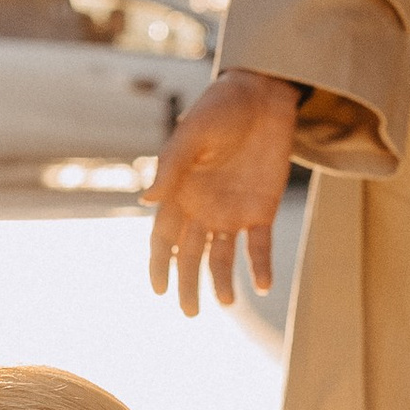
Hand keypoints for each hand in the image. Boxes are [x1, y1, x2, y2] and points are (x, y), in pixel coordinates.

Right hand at [144, 70, 298, 316]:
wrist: (263, 96)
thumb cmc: (219, 109)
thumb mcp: (193, 134)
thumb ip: (171, 166)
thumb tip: (146, 200)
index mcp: (180, 193)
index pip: (164, 238)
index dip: (160, 264)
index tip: (159, 290)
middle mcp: (203, 208)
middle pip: (191, 255)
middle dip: (189, 284)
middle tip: (189, 313)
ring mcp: (233, 211)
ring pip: (223, 256)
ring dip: (223, 281)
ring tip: (228, 303)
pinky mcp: (262, 209)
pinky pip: (260, 245)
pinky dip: (260, 266)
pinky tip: (262, 285)